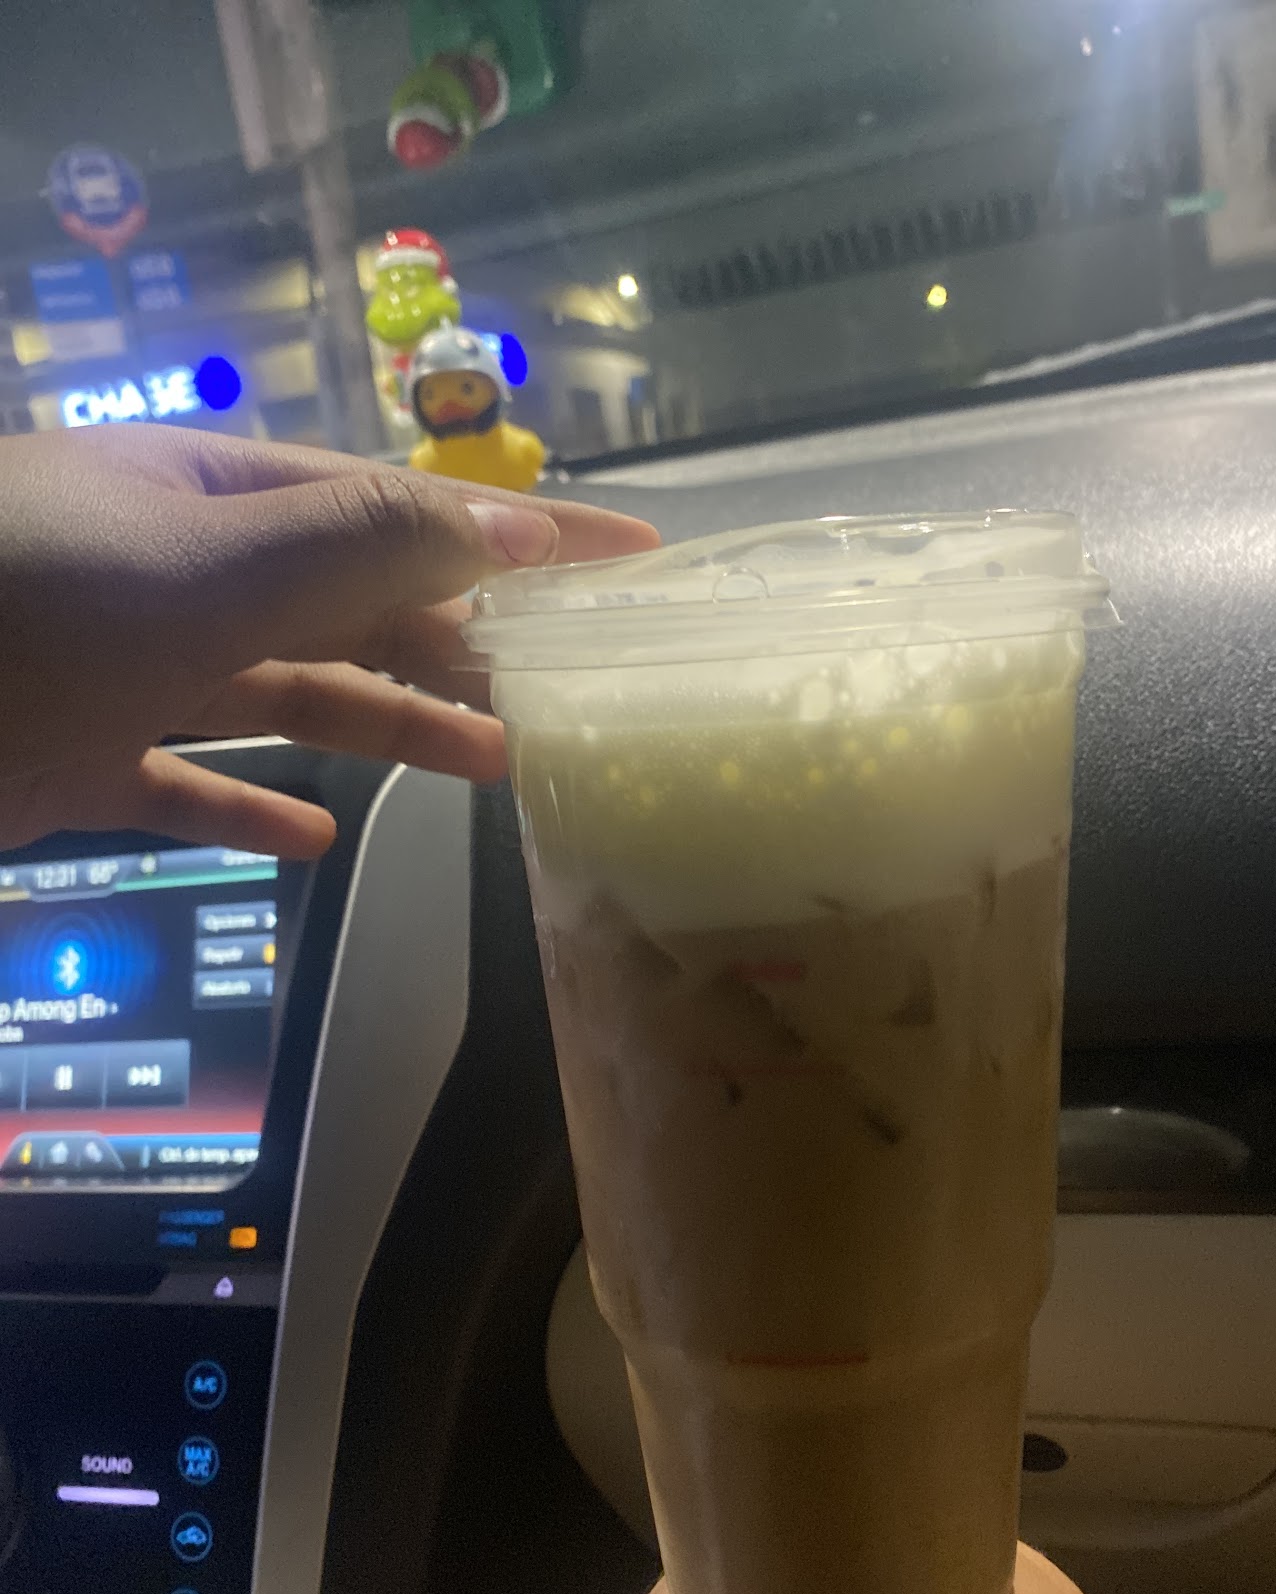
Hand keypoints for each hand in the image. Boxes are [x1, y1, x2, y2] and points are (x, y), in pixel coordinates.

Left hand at [0, 426, 657, 855]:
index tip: (640, 560)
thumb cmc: (19, 611)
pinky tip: (320, 844)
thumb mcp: (199, 564)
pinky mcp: (65, 764)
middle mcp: (172, 570)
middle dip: (466, 641)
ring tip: (496, 767)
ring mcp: (116, 668)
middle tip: (581, 693)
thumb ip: (355, 550)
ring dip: (390, 726)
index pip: (400, 509)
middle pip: (352, 602)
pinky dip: (255, 809)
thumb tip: (515, 533)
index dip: (524, 536)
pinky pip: (185, 783)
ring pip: (283, 695)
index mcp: (210, 495)